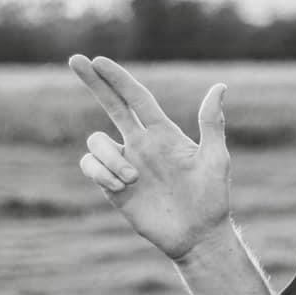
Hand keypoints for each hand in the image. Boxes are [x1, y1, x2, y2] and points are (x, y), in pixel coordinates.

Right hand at [69, 54, 231, 260]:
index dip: (118, 79)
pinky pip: (91, 167)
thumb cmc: (211, 197)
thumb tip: (220, 87)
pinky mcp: (112, 186)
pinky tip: (123, 187)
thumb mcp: (215, 158)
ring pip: (96, 141)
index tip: (99, 60)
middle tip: (75, 59)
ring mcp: (124, 163)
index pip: (136, 98)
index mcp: (163, 133)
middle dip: (93, 83)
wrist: (197, 234)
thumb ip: (211, 124)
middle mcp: (140, 143)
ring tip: (134, 178)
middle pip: (110, 105)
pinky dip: (101, 173)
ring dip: (109, 157)